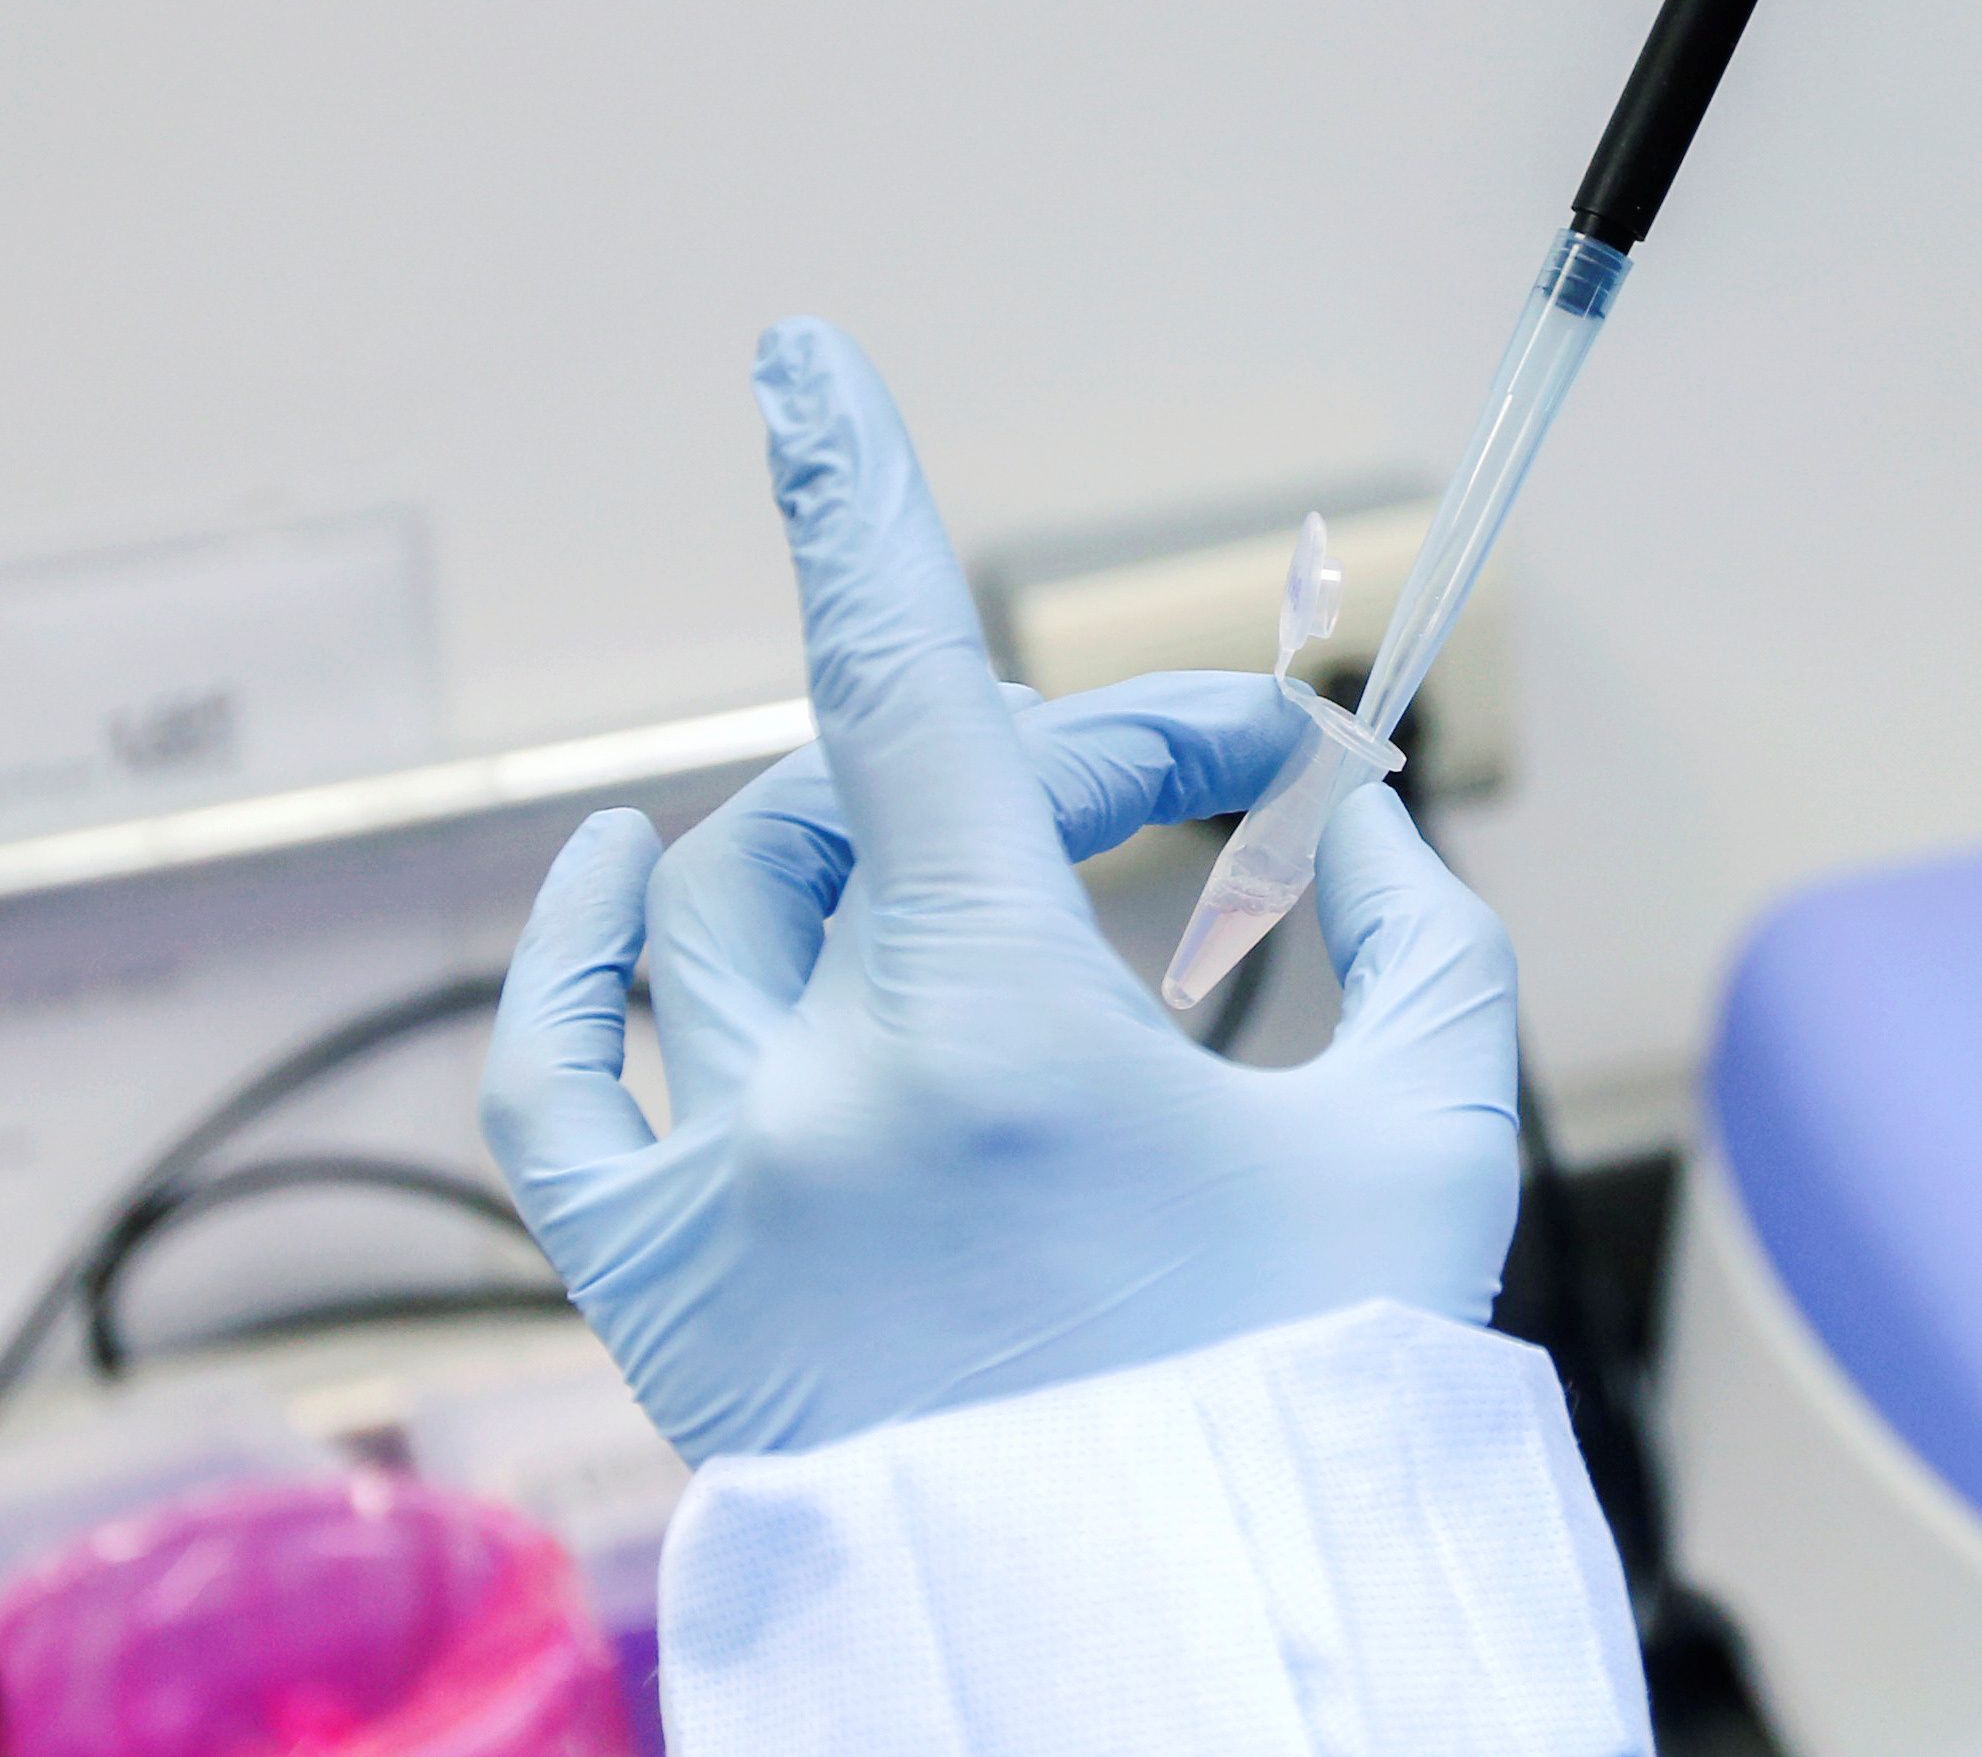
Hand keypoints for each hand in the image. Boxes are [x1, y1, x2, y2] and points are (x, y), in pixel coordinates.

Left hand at [480, 319, 1524, 1462]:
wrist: (1192, 1657)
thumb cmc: (1317, 1408)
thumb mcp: (1426, 1140)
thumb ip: (1416, 935)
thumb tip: (1362, 821)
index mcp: (1006, 1035)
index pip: (907, 688)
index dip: (857, 493)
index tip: (800, 355)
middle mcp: (828, 1095)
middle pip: (887, 795)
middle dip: (1054, 751)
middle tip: (1193, 800)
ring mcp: (725, 1199)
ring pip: (723, 899)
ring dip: (851, 818)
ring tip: (965, 826)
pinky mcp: (666, 1297)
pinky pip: (554, 1082)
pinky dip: (574, 953)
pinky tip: (620, 870)